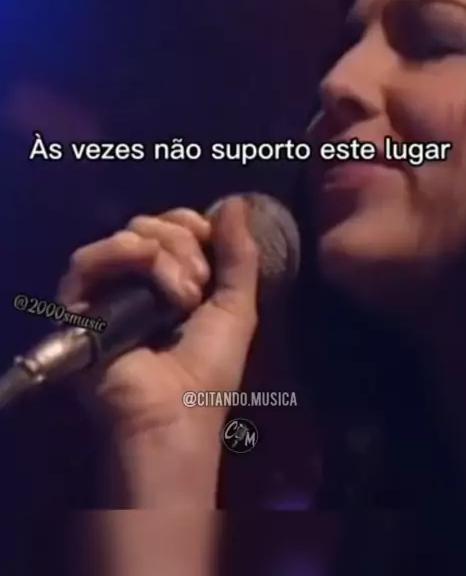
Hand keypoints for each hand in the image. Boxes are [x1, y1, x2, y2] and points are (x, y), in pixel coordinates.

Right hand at [58, 198, 258, 449]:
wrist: (175, 412)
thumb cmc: (208, 369)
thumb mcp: (237, 306)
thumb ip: (239, 254)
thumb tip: (236, 201)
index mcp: (173, 278)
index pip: (173, 225)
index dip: (192, 223)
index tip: (210, 240)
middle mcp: (137, 279)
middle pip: (151, 224)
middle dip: (183, 242)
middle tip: (199, 285)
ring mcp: (107, 289)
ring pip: (126, 235)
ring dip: (162, 252)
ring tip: (182, 291)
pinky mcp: (77, 304)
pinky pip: (87, 259)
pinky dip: (122, 256)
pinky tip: (151, 275)